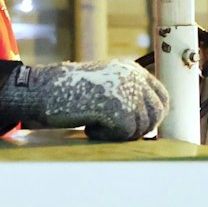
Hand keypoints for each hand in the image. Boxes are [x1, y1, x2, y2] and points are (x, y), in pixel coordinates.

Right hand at [0, 60, 168, 141]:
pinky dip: (107, 136)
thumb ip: (128, 94)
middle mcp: (133, 78)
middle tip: (115, 129)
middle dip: (139, 128)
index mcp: (131, 70)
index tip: (139, 125)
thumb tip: (152, 120)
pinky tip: (90, 127)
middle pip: (156, 114)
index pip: (162, 96)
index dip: (154, 115)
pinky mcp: (119, 109)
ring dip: (119, 133)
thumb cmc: (72, 90)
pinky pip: (125, 135)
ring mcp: (127, 92)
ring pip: (141, 128)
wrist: (46, 89)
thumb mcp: (106, 83)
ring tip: (96, 123)